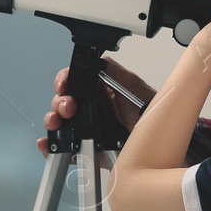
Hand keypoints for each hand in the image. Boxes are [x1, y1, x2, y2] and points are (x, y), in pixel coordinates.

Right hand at [36, 57, 156, 155]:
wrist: (160, 147)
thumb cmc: (153, 116)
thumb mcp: (133, 86)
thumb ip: (113, 72)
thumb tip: (95, 61)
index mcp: (102, 90)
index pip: (75, 81)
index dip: (65, 81)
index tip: (64, 86)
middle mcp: (94, 108)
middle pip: (64, 101)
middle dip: (59, 102)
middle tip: (68, 108)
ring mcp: (90, 128)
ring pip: (61, 123)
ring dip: (53, 121)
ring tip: (58, 123)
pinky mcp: (88, 149)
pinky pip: (65, 146)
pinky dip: (52, 145)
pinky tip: (49, 143)